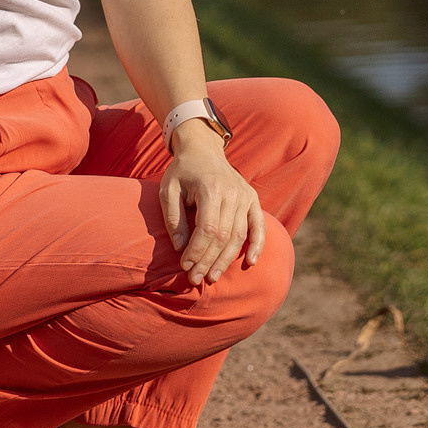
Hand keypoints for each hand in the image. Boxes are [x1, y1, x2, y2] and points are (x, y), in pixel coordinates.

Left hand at [159, 131, 266, 284]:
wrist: (203, 148)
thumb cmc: (182, 171)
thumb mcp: (168, 190)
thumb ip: (174, 219)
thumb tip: (180, 247)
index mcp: (211, 189)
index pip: (207, 230)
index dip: (197, 252)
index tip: (185, 266)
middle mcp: (232, 193)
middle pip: (223, 236)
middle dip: (209, 261)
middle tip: (196, 279)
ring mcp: (245, 196)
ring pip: (239, 235)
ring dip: (226, 259)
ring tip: (213, 277)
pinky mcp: (252, 199)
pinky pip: (258, 225)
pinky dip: (257, 244)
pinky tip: (250, 262)